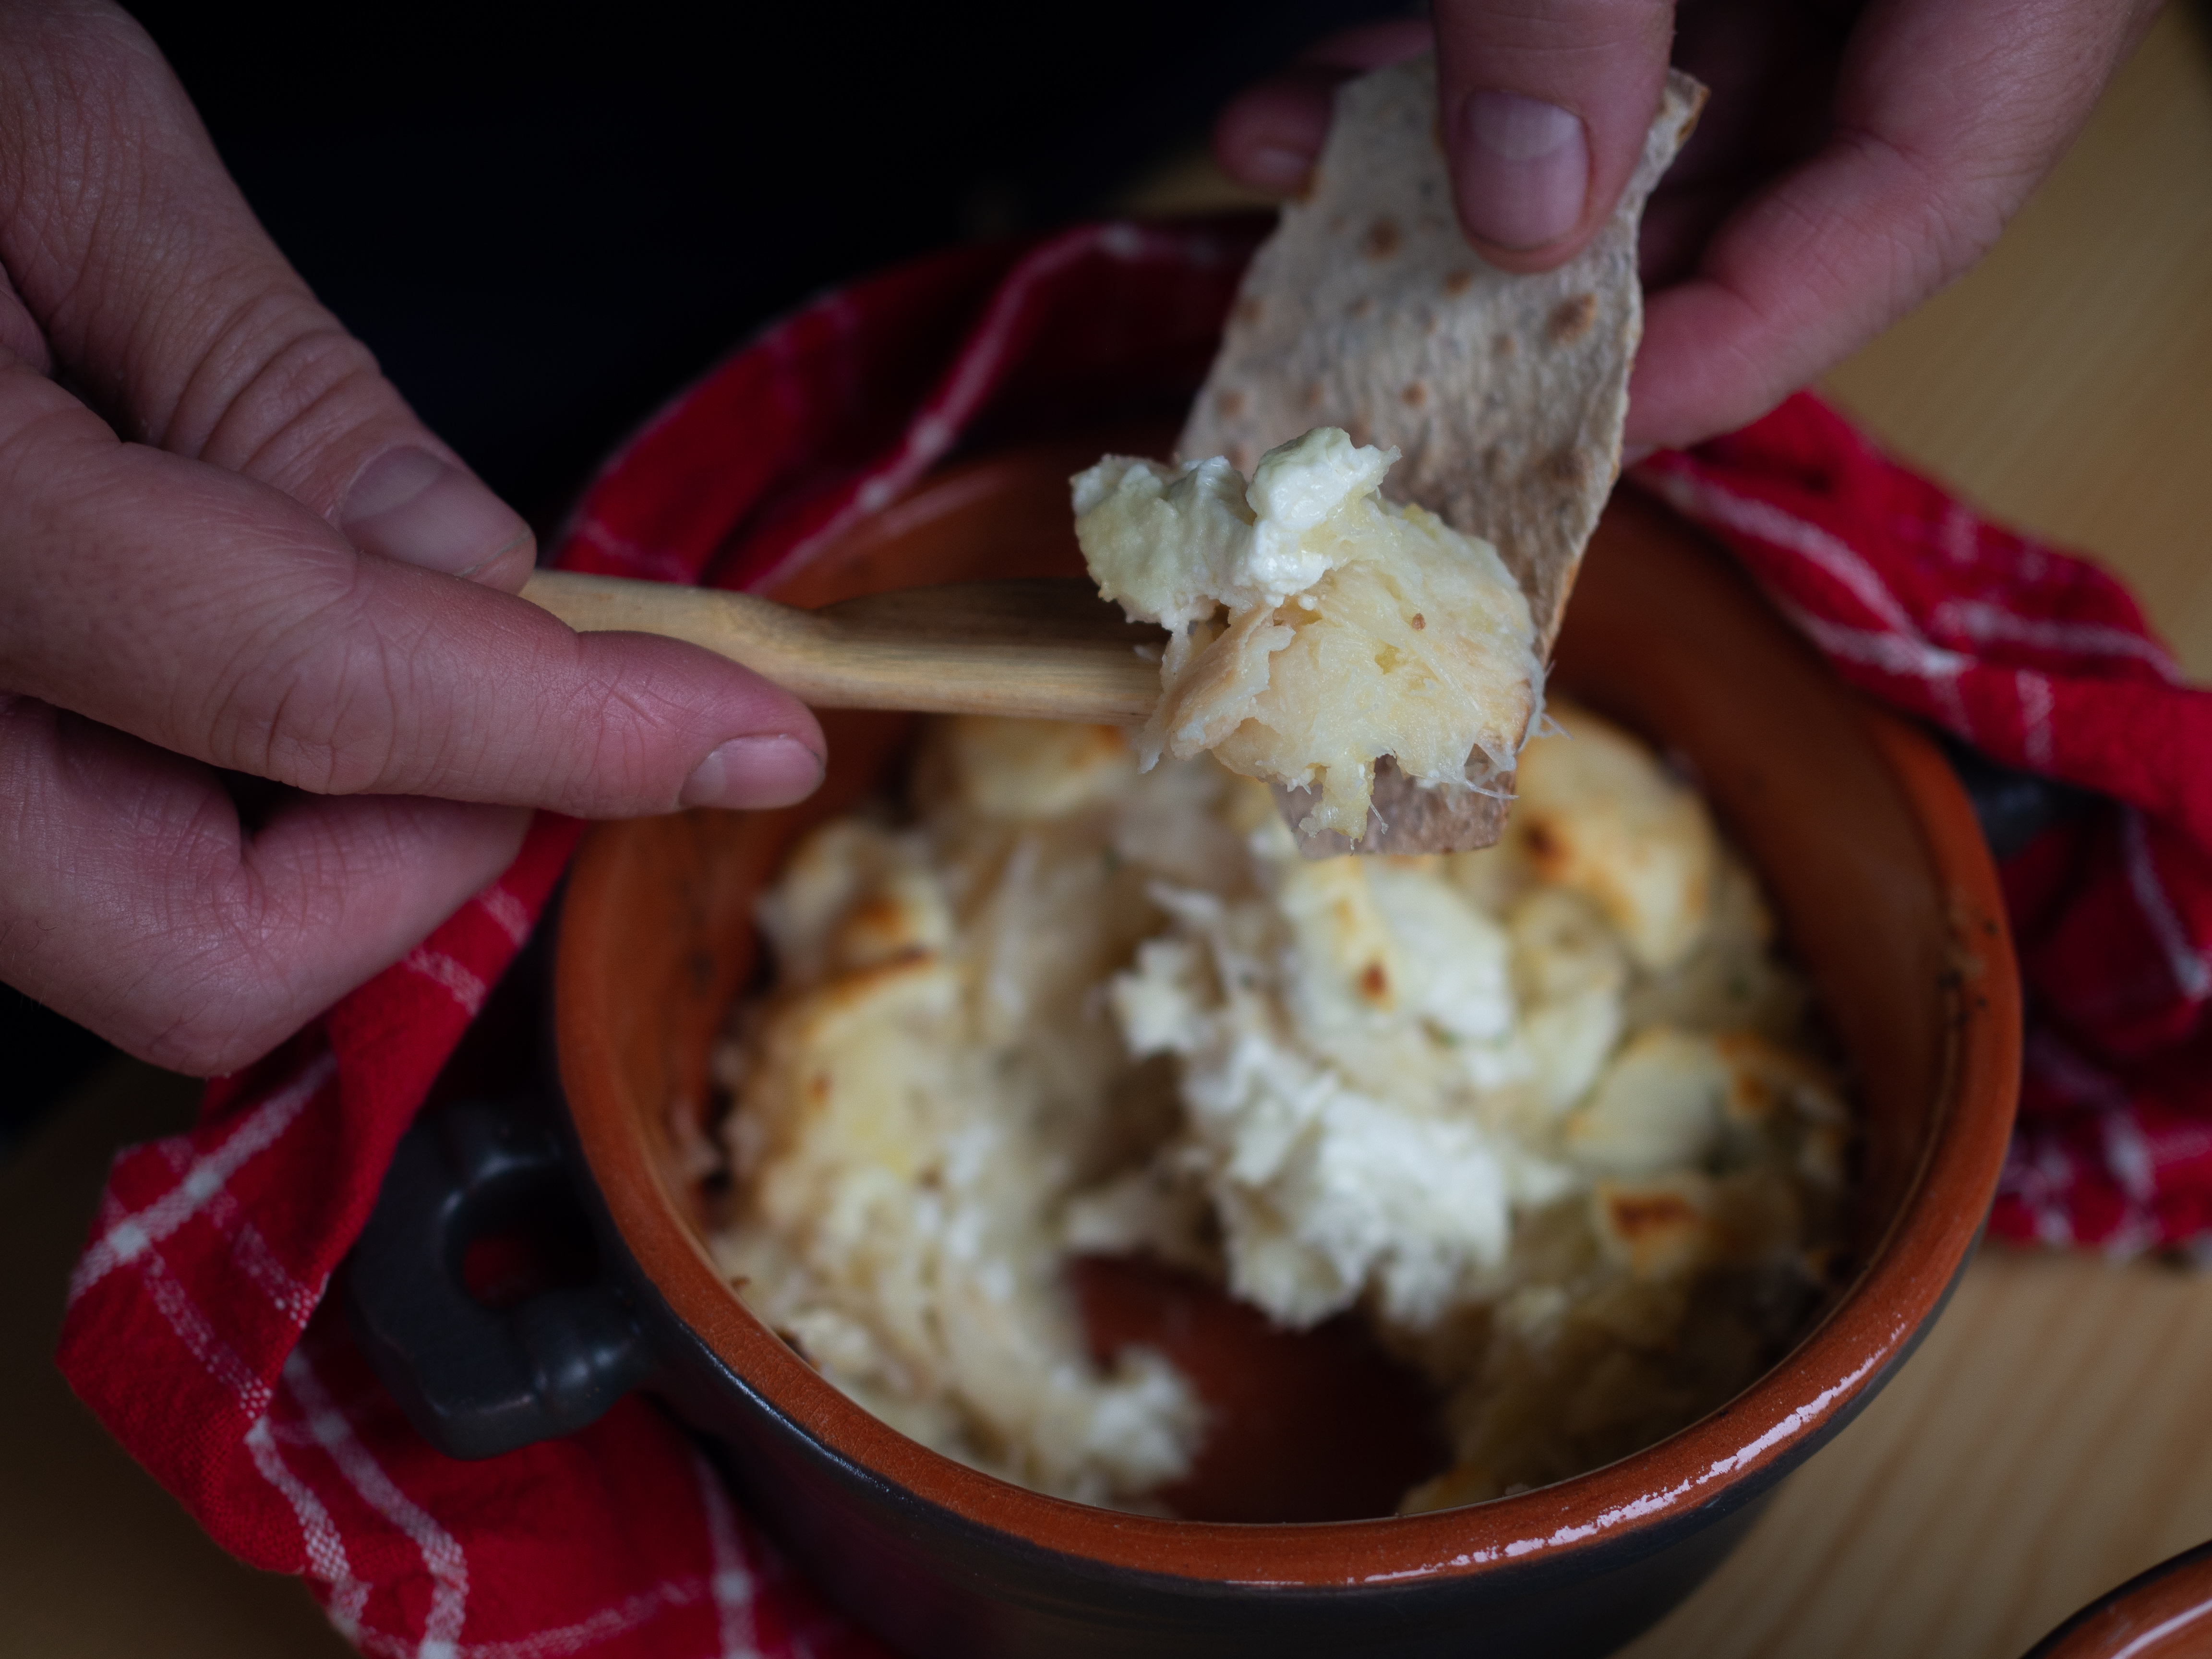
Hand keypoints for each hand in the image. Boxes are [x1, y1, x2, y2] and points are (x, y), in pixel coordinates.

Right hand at [0, 4, 824, 1073]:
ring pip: (145, 937)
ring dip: (336, 839)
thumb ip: (263, 385)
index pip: (312, 698)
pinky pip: (82, 868)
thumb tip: (461, 562)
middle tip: (544, 705)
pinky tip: (262, 655)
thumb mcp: (41, 150)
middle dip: (430, 853)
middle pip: (210, 949)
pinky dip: (225, 801)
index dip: (569, 729)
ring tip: (404, 653)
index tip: (742, 729)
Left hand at [1213, 0, 2161, 450]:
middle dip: (1545, 266)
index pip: (1915, 209)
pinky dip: (1467, 58)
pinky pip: (1608, 17)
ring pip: (1655, 98)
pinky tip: (1315, 94)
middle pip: (1766, 181)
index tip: (1582, 428)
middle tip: (1389, 330)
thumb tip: (1519, 199)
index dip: (1743, 341)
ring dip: (1457, 156)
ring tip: (1285, 170)